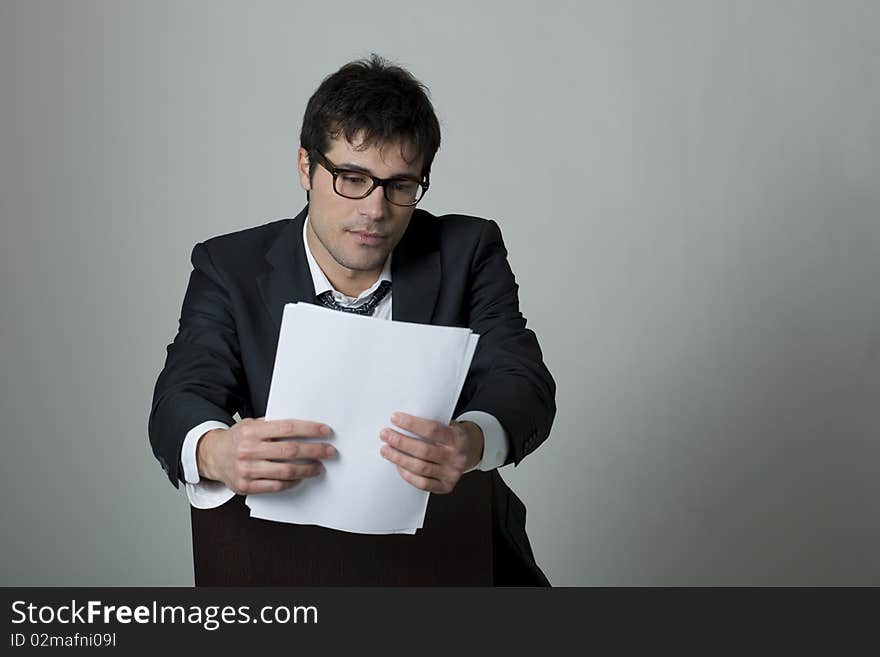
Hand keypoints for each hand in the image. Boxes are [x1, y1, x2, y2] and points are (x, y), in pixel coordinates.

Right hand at [197, 417, 335, 494]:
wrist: (212, 456)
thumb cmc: (237, 438)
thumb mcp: (251, 424)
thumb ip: (273, 425)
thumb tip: (305, 428)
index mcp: (252, 431)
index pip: (288, 428)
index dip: (310, 430)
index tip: (326, 431)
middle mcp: (248, 450)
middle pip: (290, 450)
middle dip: (315, 450)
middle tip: (329, 451)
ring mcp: (246, 469)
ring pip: (285, 471)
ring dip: (307, 469)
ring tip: (319, 467)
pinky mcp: (245, 486)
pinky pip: (275, 486)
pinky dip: (292, 482)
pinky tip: (301, 478)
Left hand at [379, 412, 483, 493]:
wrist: (470, 451)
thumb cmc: (452, 436)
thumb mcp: (448, 425)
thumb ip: (430, 425)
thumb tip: (400, 422)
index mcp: (457, 438)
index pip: (432, 430)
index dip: (412, 424)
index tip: (395, 418)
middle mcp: (456, 457)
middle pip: (423, 450)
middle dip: (400, 442)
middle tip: (385, 434)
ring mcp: (452, 473)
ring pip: (420, 467)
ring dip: (399, 458)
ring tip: (386, 450)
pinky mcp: (446, 486)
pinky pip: (423, 483)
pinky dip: (407, 475)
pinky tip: (398, 466)